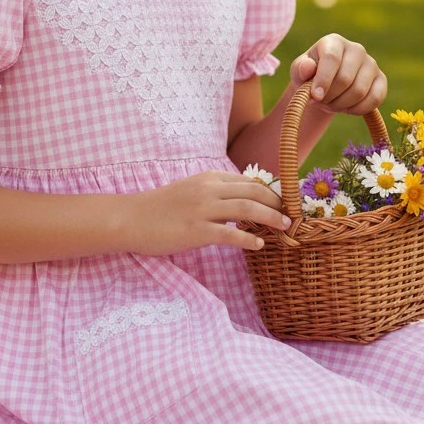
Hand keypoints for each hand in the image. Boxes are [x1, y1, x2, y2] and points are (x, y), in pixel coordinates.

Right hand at [124, 172, 288, 254]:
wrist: (132, 219)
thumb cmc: (161, 207)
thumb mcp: (190, 190)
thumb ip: (215, 193)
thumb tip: (241, 202)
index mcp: (208, 178)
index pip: (248, 181)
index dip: (271, 191)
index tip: (284, 203)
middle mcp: (208, 189)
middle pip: (254, 191)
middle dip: (277, 203)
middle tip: (291, 214)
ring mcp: (203, 209)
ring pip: (247, 208)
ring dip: (270, 217)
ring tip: (284, 227)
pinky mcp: (197, 231)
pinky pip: (230, 234)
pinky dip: (249, 238)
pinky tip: (258, 245)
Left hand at [288, 33, 386, 115]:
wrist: (326, 86)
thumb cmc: (309, 76)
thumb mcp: (299, 72)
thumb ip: (301, 68)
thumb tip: (308, 67)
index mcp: (334, 42)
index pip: (332, 58)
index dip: (323, 79)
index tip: (315, 96)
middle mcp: (356, 49)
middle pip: (345, 78)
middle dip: (329, 96)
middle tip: (319, 102)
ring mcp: (371, 64)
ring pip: (359, 91)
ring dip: (341, 105)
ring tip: (330, 104)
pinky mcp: (381, 80)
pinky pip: (374, 99)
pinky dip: (357, 110)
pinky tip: (346, 108)